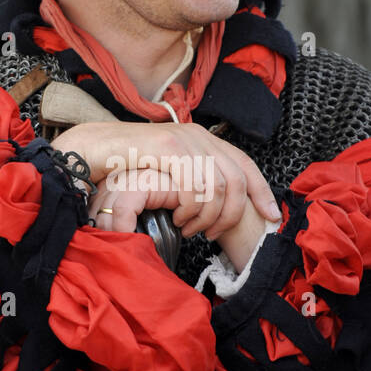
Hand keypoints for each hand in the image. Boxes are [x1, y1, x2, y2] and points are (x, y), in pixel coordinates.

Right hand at [53, 120, 279, 243]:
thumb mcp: (172, 168)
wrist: (97, 147)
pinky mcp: (168, 149)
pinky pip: (194, 185)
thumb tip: (219, 199)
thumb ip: (195, 175)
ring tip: (192, 230)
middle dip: (231, 214)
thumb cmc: (132, 164)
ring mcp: (184, 140)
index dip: (262, 192)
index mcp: (205, 139)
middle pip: (236, 180)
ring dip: (207, 215)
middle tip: (213, 234)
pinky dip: (190, 208)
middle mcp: (199, 136)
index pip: (246, 164)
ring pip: (217, 187)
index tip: (272, 216)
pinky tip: (178, 218)